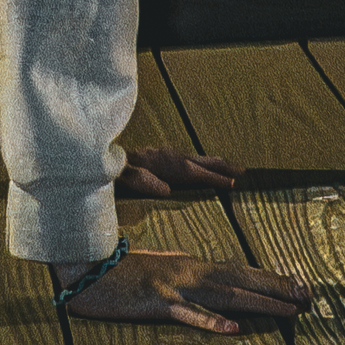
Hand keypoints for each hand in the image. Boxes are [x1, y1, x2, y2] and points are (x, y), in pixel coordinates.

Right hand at [59, 248, 312, 334]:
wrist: (83, 268)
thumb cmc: (120, 273)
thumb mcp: (159, 270)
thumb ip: (185, 274)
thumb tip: (211, 280)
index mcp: (190, 264)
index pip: (238, 270)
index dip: (269, 278)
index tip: (298, 285)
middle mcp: (188, 271)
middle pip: (240, 280)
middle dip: (276, 289)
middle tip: (309, 296)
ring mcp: (173, 288)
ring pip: (224, 297)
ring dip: (258, 304)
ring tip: (288, 311)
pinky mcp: (155, 303)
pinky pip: (187, 316)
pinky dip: (210, 323)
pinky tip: (233, 331)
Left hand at [116, 144, 238, 201]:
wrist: (101, 156)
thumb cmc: (113, 173)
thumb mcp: (124, 178)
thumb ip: (143, 181)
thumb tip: (166, 190)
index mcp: (164, 165)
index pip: (195, 172)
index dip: (214, 178)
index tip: (234, 184)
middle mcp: (168, 157)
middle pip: (200, 161)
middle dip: (222, 167)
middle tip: (244, 172)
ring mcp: (165, 155)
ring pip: (195, 159)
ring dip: (213, 164)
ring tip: (230, 168)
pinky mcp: (161, 156)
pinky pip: (187, 160)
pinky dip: (200, 163)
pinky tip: (202, 167)